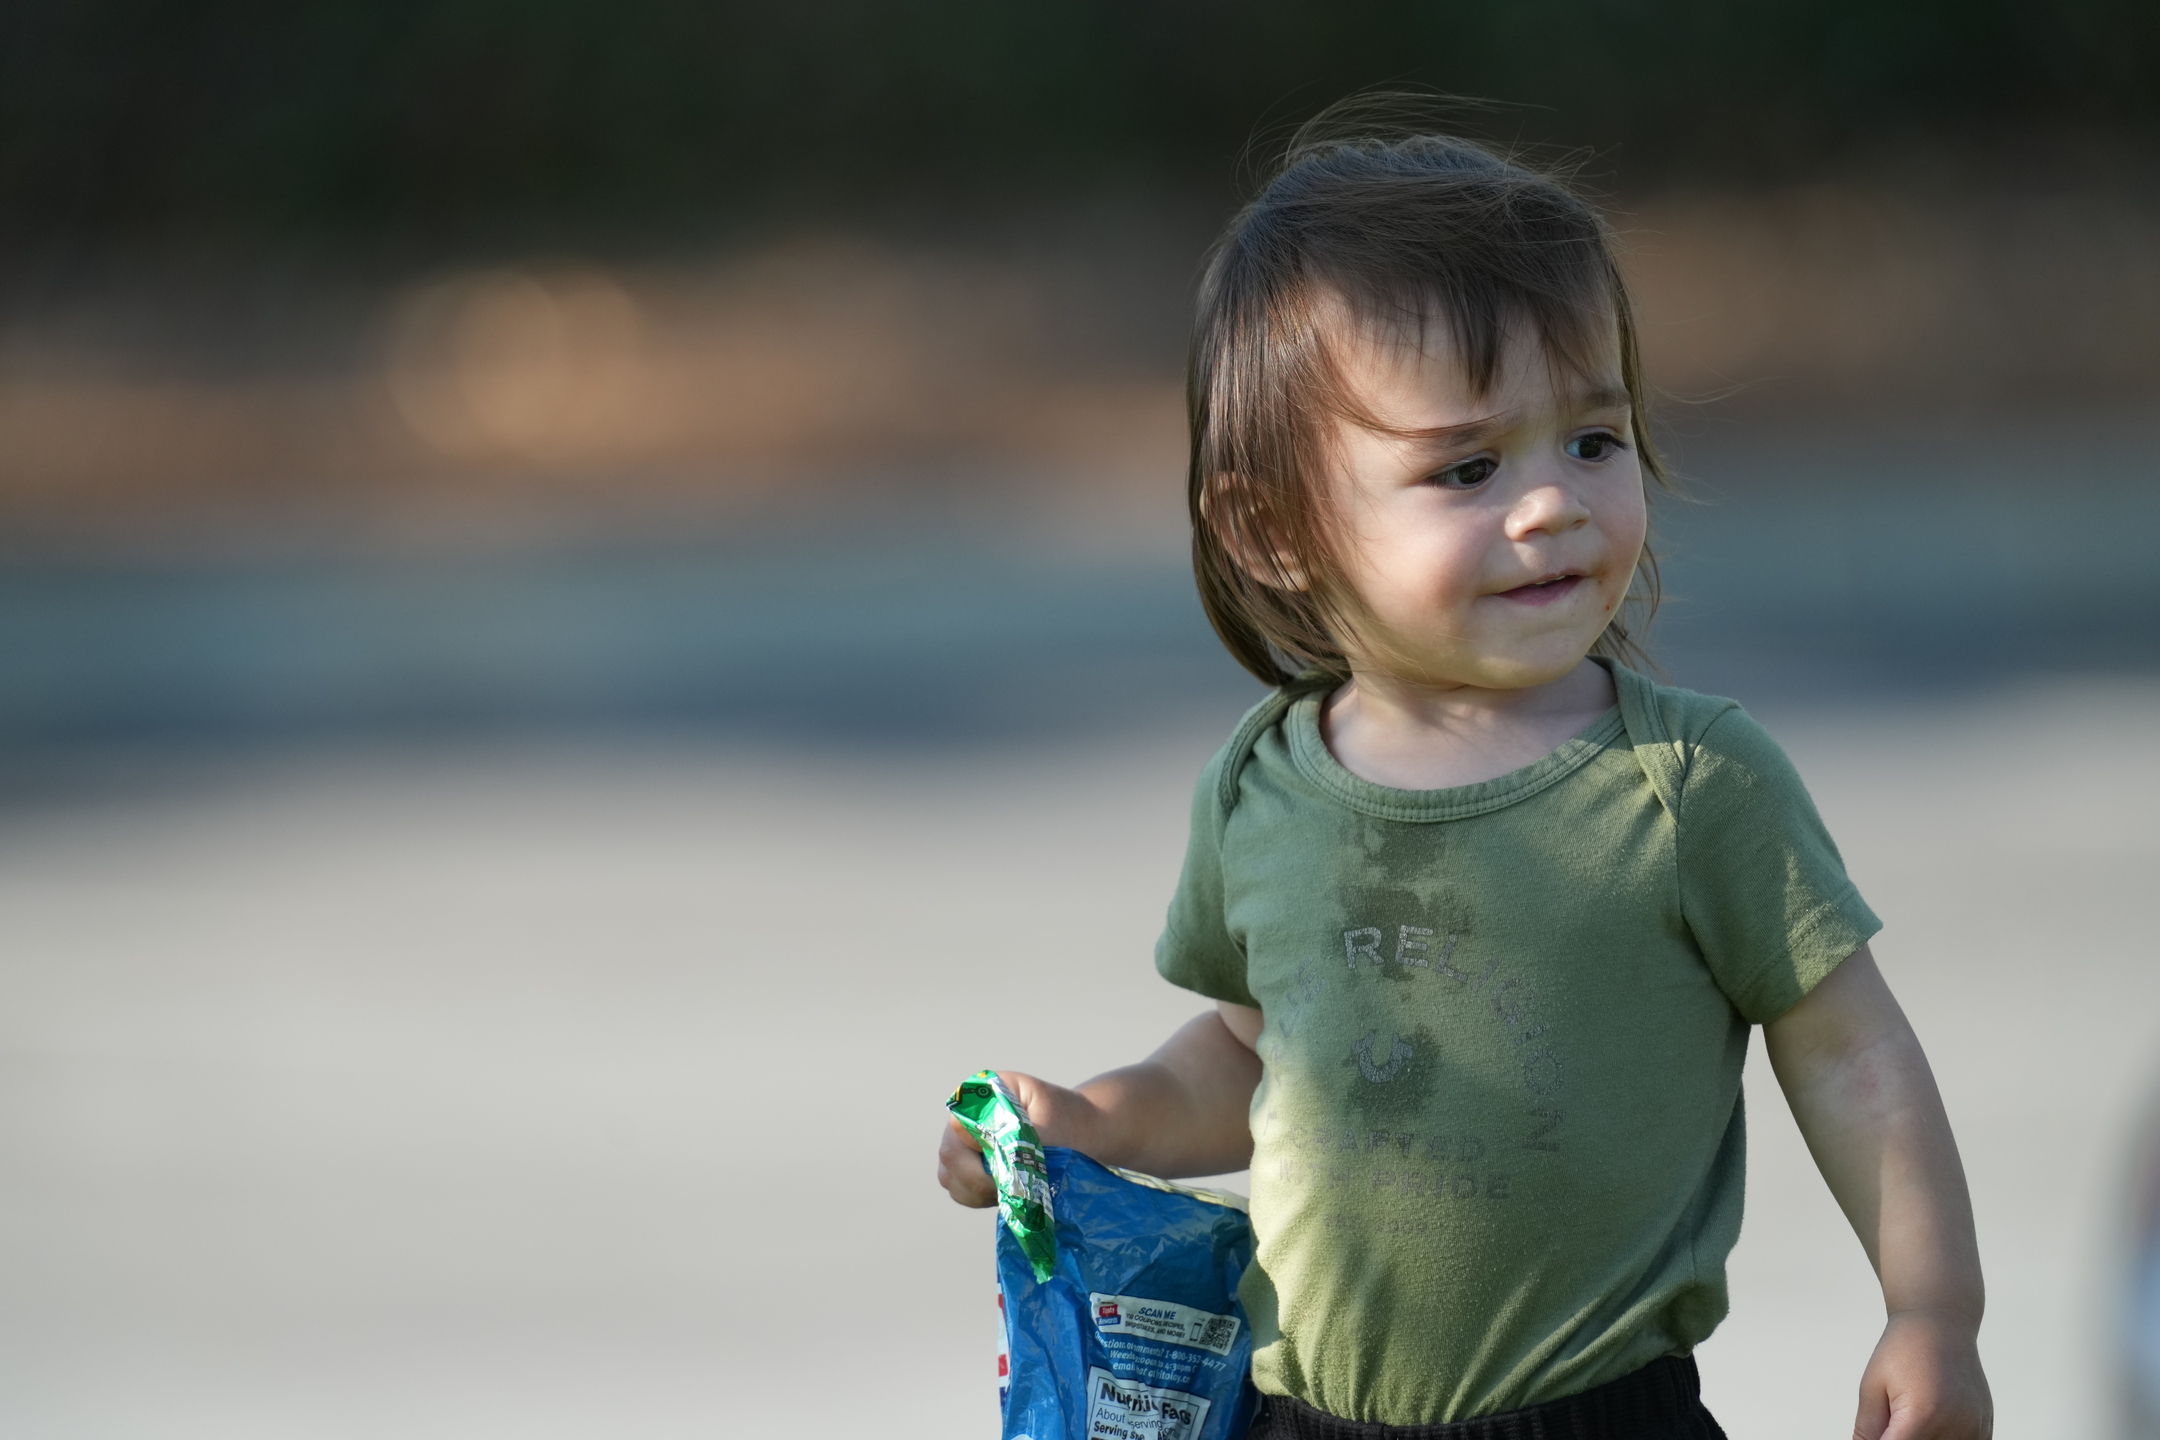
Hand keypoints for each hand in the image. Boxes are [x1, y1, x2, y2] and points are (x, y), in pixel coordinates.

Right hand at [933, 1071, 1097, 1208]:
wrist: (1085, 1132)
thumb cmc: (1070, 1120)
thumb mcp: (1049, 1122)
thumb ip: (1018, 1137)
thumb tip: (992, 1156)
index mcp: (984, 1094)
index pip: (959, 1126)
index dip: (976, 1153)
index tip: (1006, 1169)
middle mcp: (968, 1117)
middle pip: (950, 1156)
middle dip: (977, 1180)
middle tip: (1010, 1188)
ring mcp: (966, 1143)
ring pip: (951, 1177)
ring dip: (978, 1192)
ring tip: (1011, 1190)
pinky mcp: (972, 1167)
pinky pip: (962, 1190)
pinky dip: (980, 1198)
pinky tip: (1006, 1194)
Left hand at [1853, 1309, 1991, 1439]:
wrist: (1939, 1324)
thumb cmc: (1903, 1349)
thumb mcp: (1872, 1386)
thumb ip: (1868, 1429)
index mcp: (1923, 1415)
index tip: (1878, 1434)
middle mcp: (1956, 1426)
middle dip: (1901, 1438)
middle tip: (1892, 1420)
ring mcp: (1975, 1428)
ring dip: (1925, 1438)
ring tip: (1913, 1415)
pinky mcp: (1984, 1427)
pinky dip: (1944, 1439)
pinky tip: (1932, 1422)